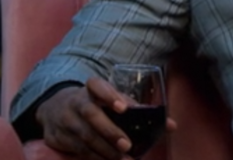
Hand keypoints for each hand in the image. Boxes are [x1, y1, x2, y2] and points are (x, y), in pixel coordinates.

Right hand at [35, 77, 177, 159]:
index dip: (110, 95)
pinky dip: (93, 156)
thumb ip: (139, 110)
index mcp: (92, 88)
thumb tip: (172, 126)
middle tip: (127, 145)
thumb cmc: (96, 103)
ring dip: (104, 149)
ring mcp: (66, 119)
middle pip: (91, 114)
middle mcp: (77, 102)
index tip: (123, 108)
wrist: (54, 108)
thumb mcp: (112, 100)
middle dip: (110, 131)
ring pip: (84, 135)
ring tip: (121, 158)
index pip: (98, 86)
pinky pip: (77, 148)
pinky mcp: (58, 136)